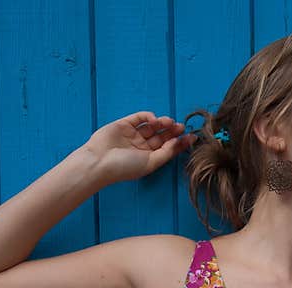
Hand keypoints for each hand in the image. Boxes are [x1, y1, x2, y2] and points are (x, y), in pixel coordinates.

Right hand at [84, 111, 198, 183]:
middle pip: (163, 136)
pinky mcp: (124, 124)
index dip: (180, 142)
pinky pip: (140, 117)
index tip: (193, 137)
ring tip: (169, 122)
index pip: (168, 148)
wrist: (99, 161)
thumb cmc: (125, 167)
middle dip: (173, 131)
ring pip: (153, 126)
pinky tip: (155, 119)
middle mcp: (142, 147)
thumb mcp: (151, 163)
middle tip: (182, 126)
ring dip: (163, 123)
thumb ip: (167, 152)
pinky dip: (149, 116)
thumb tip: (181, 141)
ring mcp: (133, 135)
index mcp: (149, 158)